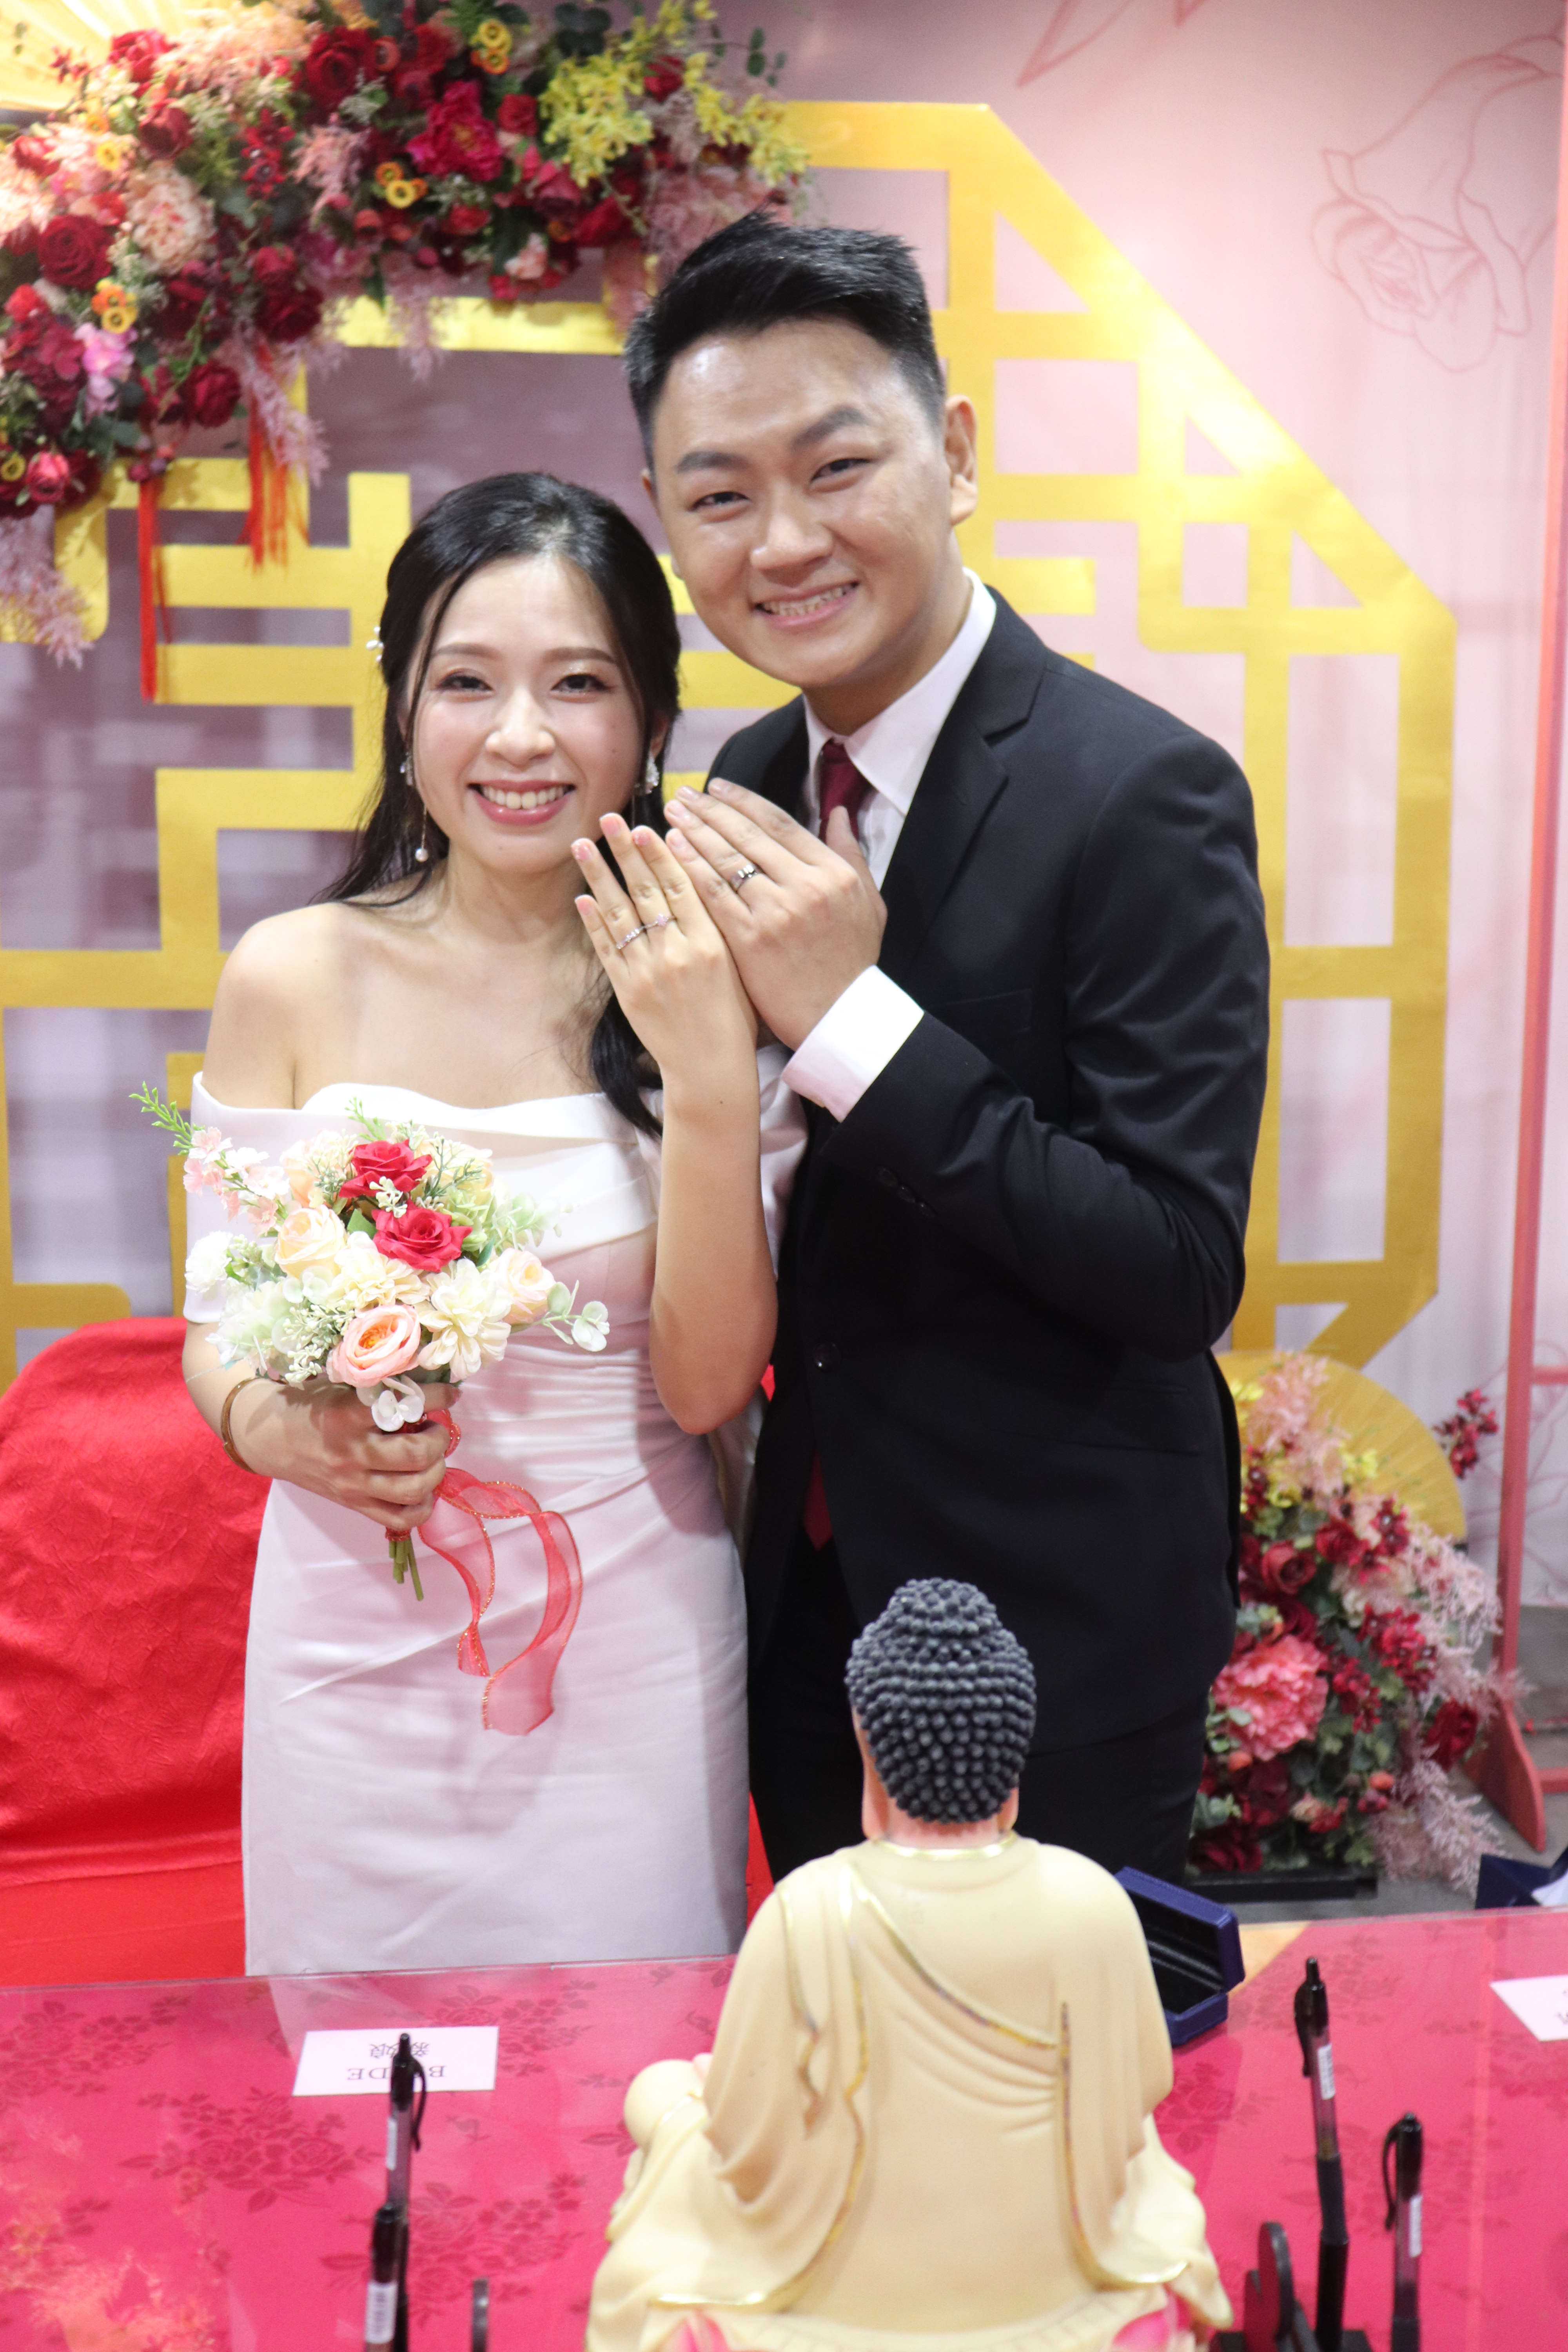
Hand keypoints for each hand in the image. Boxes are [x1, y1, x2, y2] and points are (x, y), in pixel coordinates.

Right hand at [229, 1376, 455, 1533]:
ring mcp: (353, 1485)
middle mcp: (350, 1454)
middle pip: (416, 1455)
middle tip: (437, 1427)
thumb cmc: (310, 1405)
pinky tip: (423, 1486)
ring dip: (436, 1470)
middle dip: (439, 1439)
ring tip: (432, 1455)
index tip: (450, 1393)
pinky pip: (400, 1518)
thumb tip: (429, 1381)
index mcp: (345, 1417)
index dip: (436, 1397)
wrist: (270, 1438)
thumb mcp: (340, 1386)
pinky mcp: (354, 1505)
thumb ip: (379, 1387)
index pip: (402, 1406)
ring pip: (414, 1489)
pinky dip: (423, 1505)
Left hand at [572, 811, 757, 1093]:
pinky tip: (583, 897)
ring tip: (581, 846)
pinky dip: (594, 922)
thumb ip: (721, 929)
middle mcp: (677, 952)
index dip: (661, 854)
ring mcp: (648, 972)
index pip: (682, 886)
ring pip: (620, 914)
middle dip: (625, 851)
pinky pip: (607, 949)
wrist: (711, 1069)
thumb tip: (703, 887)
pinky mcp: (628, 992)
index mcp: (711, 943)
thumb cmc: (736, 1021)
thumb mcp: (741, 969)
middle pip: (647, 891)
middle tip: (608, 818)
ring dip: (598, 876)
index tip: (645, 826)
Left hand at [662, 781, 886, 1049]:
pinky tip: (672, 851)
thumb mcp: (869, 902)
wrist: (837, 1016)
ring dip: (694, 832)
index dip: (743, 801)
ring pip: (727, 859)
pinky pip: (713, 894)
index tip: (717, 787)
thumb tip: (837, 812)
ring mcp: (776, 911)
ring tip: (670, 814)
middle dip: (710, 810)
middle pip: (748, 835)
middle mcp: (805, 886)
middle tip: (682, 794)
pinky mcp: (750, 938)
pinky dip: (691, 868)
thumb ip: (851, 853)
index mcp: (833, 872)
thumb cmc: (852, 961)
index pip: (780, 823)